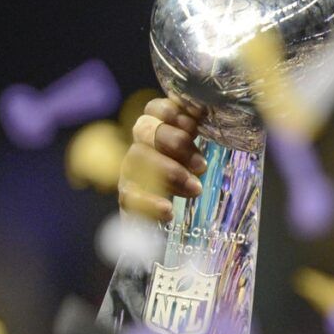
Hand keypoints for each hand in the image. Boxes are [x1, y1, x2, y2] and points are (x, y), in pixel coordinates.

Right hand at [120, 95, 208, 221]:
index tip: (194, 126)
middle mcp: (141, 145)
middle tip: (201, 165)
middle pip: (144, 129)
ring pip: (136, 159)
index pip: (154, 109)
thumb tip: (205, 109)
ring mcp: (130, 171)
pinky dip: (149, 203)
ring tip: (196, 189)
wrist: (175, 224)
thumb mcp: (203, 155)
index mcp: (160, 129)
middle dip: (174, 142)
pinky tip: (168, 210)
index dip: (169, 112)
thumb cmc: (195, 180)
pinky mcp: (128, 199)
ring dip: (167, 171)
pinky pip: (129, 197)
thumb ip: (199, 134)